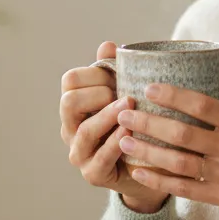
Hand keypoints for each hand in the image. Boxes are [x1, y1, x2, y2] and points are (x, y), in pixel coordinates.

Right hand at [60, 41, 169, 212]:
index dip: (95, 73)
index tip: (118, 76)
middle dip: (98, 93)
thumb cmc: (135, 125)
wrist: (149, 169)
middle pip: (69, 102)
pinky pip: (102, 156)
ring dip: (109, 115)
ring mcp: (79, 152)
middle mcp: (70, 128)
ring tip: (130, 104)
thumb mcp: (125, 96)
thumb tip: (108, 45)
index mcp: (75, 106)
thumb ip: (114, 72)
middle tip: (125, 94)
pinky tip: (133, 131)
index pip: (70, 80)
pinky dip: (117, 141)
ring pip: (85, 130)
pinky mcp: (93, 174)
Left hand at [116, 75, 218, 219]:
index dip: (173, 95)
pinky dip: (159, 181)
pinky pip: (184, 188)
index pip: (202, 105)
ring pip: (178, 162)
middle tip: (123, 113)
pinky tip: (139, 172)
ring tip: (123, 140)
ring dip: (147, 151)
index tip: (148, 87)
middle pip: (182, 134)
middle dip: (149, 123)